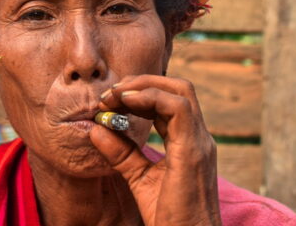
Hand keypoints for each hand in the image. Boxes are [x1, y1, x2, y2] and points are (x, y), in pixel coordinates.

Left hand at [89, 75, 220, 225]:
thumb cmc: (169, 218)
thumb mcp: (139, 178)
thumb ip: (121, 153)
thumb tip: (96, 128)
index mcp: (188, 142)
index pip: (169, 100)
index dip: (139, 93)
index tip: (109, 101)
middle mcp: (199, 137)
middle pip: (178, 87)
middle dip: (142, 82)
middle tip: (110, 93)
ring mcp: (199, 142)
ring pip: (180, 91)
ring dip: (143, 87)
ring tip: (115, 96)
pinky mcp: (193, 151)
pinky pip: (177, 108)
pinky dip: (151, 98)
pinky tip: (126, 103)